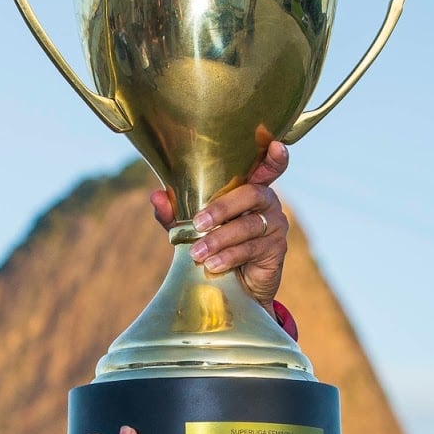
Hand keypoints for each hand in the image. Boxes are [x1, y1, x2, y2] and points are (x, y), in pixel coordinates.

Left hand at [150, 142, 290, 311]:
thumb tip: (156, 196)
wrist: (239, 288)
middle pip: (250, 194)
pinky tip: (213, 265)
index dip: (274, 157)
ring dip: (219, 239)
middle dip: (222, 208)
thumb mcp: (195, 230)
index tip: (275, 145)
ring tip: (197, 253)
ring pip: (248, 226)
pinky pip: (251, 249)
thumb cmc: (219, 249)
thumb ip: (177, 213)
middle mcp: (267, 202)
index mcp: (250, 189)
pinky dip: (229, 256)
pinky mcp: (276, 249)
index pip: (267, 167)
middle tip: (197, 224)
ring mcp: (275, 225)